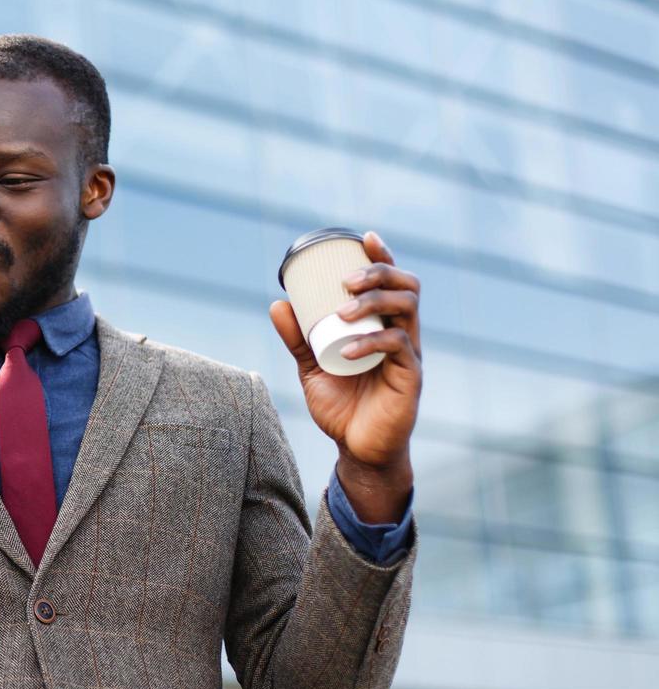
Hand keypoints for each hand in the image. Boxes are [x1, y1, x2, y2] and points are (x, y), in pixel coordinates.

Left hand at [268, 231, 420, 475]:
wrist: (357, 450)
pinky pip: (398, 347)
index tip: (366, 238)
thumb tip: (277, 303)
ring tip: (343, 311)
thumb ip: (297, 339)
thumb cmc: (341, 406)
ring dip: (375, 302)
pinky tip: (348, 348)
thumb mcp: (312, 368)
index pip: (392, 282)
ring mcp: (409, 355)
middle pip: (407, 286)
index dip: (383, 256)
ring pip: (407, 310)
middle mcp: (402, 334)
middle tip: (346, 280)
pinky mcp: (410, 377)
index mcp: (383, 325)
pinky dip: (372, 342)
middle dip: (379, 273)